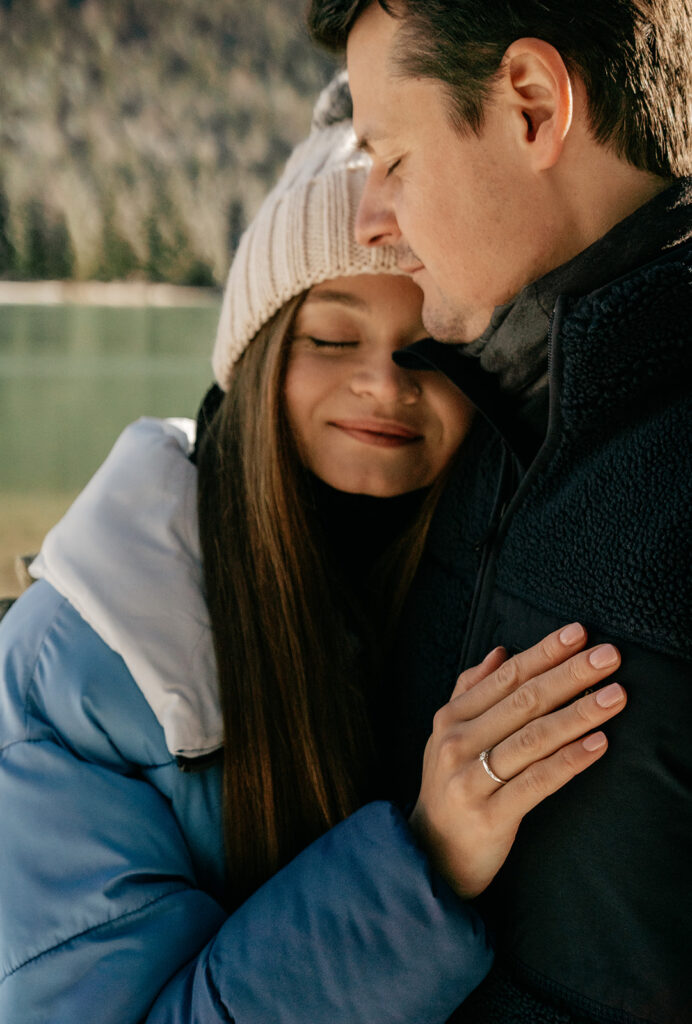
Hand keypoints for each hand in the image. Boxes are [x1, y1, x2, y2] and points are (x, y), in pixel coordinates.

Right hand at [408, 623, 625, 898]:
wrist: (430, 853)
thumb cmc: (451, 787)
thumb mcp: (448, 735)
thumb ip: (471, 691)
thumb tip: (500, 652)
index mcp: (451, 717)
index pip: (506, 676)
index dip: (544, 653)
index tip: (580, 634)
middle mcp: (457, 742)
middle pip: (523, 701)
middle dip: (570, 675)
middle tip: (608, 657)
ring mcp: (471, 779)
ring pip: (534, 738)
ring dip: (579, 713)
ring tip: (615, 696)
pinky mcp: (490, 815)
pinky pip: (537, 782)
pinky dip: (569, 761)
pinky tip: (598, 744)